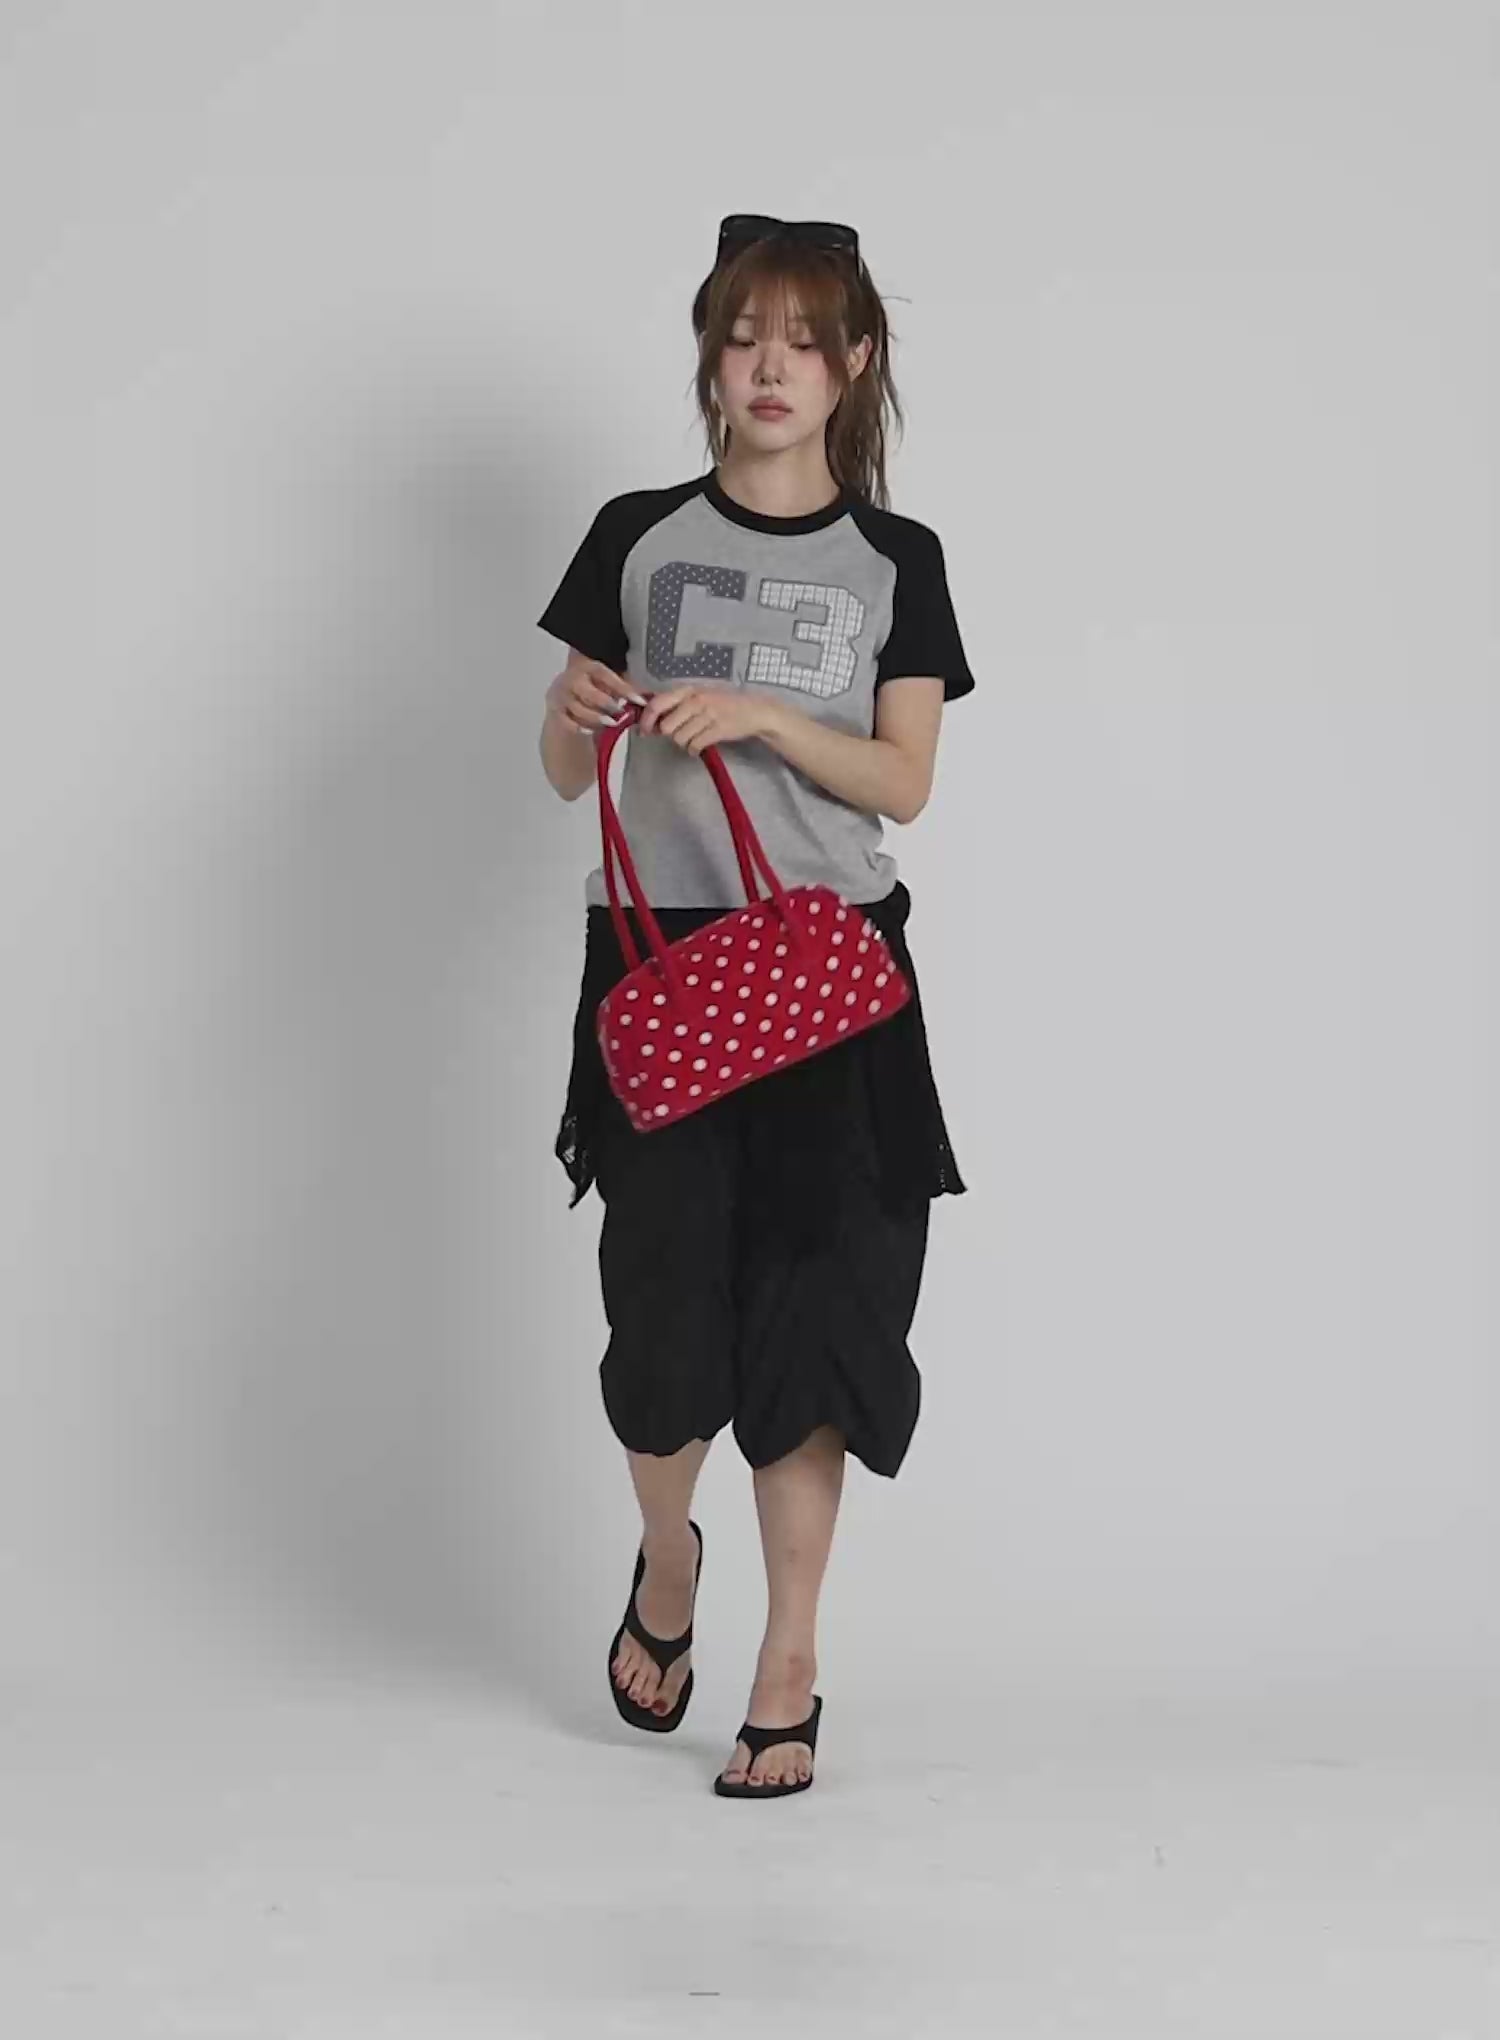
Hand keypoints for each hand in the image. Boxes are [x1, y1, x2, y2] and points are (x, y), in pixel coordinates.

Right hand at [545, 655, 646, 733]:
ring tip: (611, 724)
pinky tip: (590, 730)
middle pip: (590, 694)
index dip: (624, 689)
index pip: (607, 676)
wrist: (563, 697)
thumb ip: (625, 690)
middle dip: (608, 706)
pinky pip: (568, 722)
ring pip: (580, 710)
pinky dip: (581, 727)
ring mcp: (561, 695)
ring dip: (597, 719)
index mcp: (588, 667)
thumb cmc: (592, 690)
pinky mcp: (554, 711)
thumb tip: (650, 697)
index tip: (639, 701)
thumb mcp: (607, 685)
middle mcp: (572, 678)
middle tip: (622, 715)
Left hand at [637, 685, 778, 755]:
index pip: (657, 703)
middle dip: (670, 734)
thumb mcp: (699, 696)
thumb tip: (650, 720)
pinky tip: (700, 746)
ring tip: (694, 737)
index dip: (646, 720)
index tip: (644, 731)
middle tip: (681, 733)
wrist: (754, 710)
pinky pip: (694, 746)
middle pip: (667, 726)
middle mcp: (696, 700)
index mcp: (688, 690)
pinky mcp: (717, 729)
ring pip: (680, 738)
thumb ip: (676, 705)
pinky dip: (694, 750)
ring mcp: (707, 714)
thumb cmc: (723, 703)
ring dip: (684, 742)